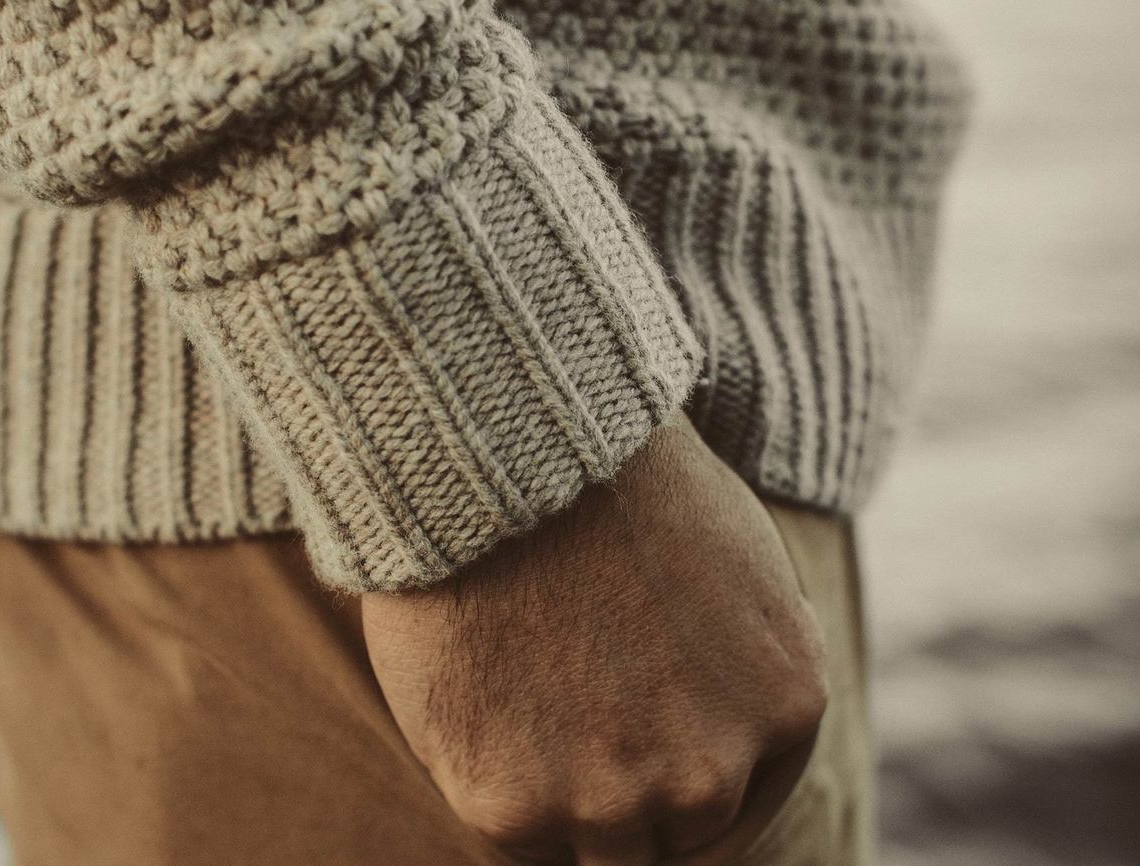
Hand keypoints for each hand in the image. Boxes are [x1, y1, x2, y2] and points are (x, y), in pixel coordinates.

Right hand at [361, 415, 827, 864]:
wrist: (507, 443)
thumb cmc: (616, 476)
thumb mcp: (737, 556)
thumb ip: (748, 664)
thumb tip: (731, 722)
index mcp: (785, 708)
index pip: (740, 806)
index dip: (682, 781)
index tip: (636, 750)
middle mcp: (712, 775)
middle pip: (670, 835)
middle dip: (626, 786)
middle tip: (569, 717)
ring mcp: (612, 800)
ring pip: (593, 849)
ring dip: (560, 797)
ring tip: (521, 701)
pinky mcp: (512, 805)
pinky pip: (512, 836)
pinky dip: (492, 779)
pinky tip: (482, 695)